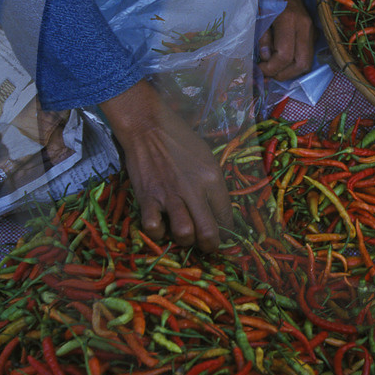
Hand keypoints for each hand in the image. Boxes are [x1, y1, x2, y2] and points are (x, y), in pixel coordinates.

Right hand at [100, 80, 232, 252]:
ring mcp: (169, 196)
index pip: (227, 216)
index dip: (227, 232)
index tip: (224, 236)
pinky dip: (157, 232)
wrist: (148, 127)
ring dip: (185, 240)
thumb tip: (218, 212)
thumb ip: (212, 185)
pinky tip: (160, 225)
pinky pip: (153, 228)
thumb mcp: (207, 158)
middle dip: (210, 246)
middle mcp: (193, 190)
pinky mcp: (147, 198)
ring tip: (184, 235)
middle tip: (207, 246)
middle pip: (209, 233)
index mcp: (212, 178)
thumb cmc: (180, 140)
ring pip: (184, 234)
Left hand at [258, 0, 315, 80]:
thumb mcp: (259, 16)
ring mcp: (312, 32)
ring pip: (307, 64)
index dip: (271, 68)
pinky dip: (294, 66)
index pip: (284, 55)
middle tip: (268, 74)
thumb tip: (266, 58)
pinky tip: (282, 64)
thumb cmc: (268, 0)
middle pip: (301, 64)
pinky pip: (307, 58)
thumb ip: (262, 37)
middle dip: (283, 75)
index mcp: (289, 20)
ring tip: (274, 70)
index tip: (259, 68)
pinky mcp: (314, 36)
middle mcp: (305, 27)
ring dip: (290, 73)